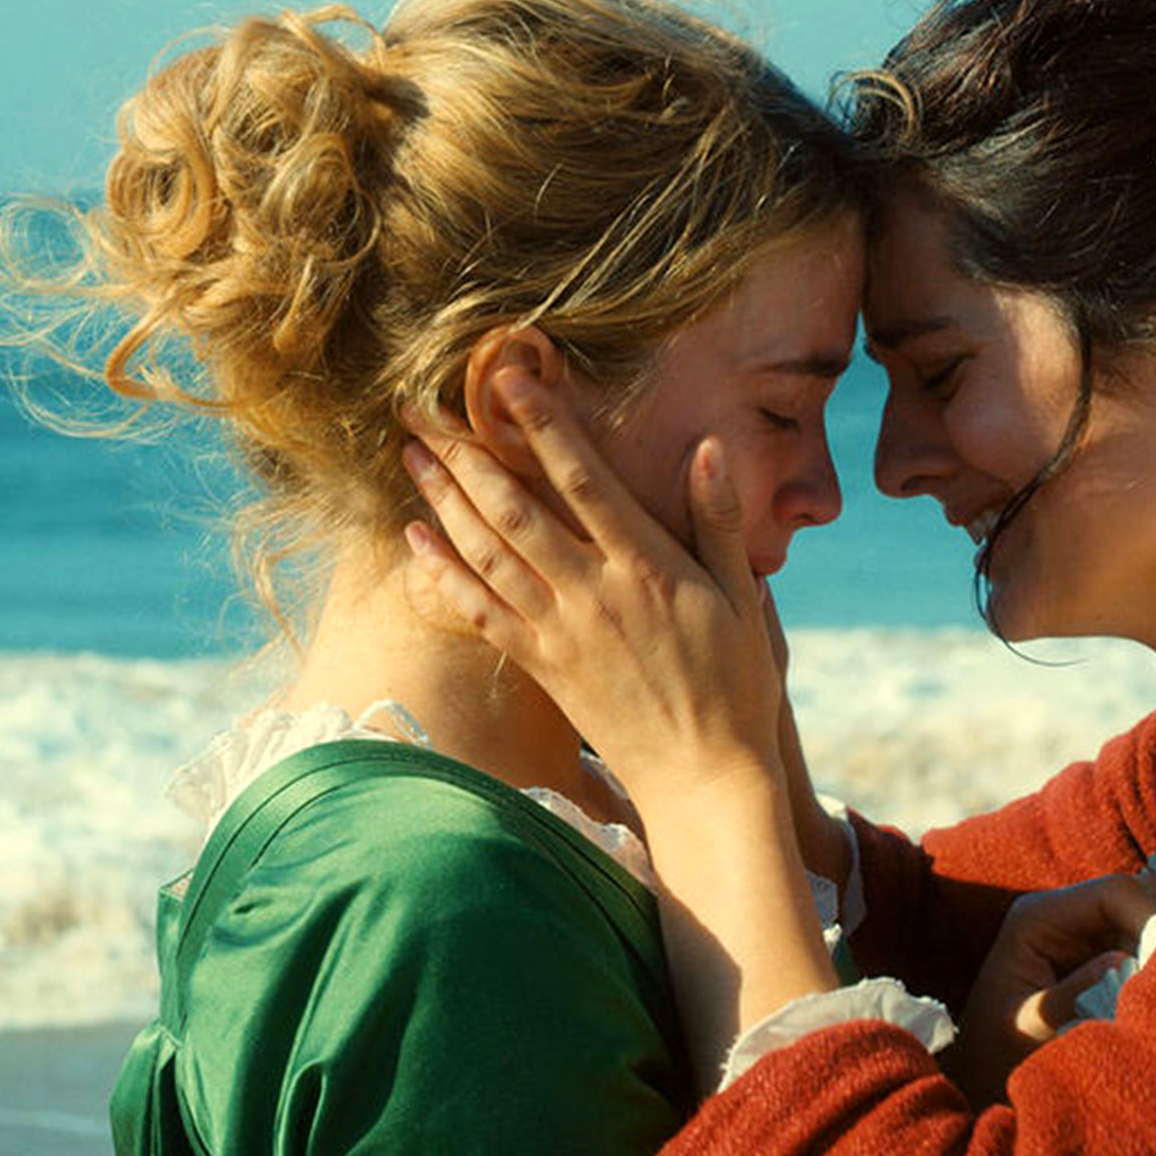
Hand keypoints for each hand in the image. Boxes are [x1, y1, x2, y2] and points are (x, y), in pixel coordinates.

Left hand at [401, 371, 782, 806]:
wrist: (704, 775)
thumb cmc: (734, 683)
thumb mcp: (743, 597)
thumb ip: (721, 522)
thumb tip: (708, 449)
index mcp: (647, 567)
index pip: (586, 481)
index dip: (546, 427)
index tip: (510, 381)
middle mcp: (594, 593)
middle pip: (516, 511)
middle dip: (467, 454)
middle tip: (424, 408)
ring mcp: (561, 632)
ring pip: (488, 555)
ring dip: (444, 500)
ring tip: (412, 454)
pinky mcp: (542, 666)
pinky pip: (480, 612)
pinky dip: (443, 573)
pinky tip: (415, 538)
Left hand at [947, 871, 1155, 1105]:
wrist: (981, 1076)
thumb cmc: (998, 1053)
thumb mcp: (1032, 1028)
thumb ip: (1074, 994)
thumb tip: (1125, 961)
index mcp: (1038, 917)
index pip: (1113, 893)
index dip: (1150, 916)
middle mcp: (1062, 915)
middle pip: (1135, 902)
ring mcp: (1081, 936)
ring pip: (1144, 925)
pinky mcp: (1096, 959)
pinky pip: (1140, 950)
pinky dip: (1153, 971)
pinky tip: (1154, 1002)